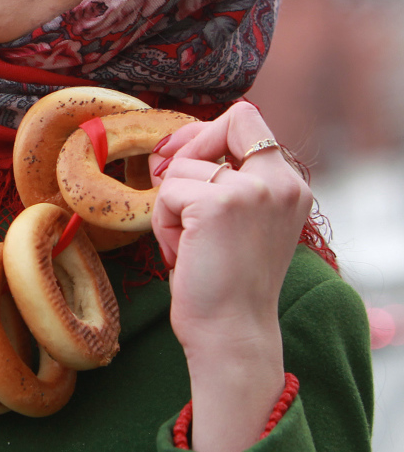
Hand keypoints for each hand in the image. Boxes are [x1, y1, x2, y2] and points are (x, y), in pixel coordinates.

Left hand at [150, 101, 310, 340]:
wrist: (232, 332)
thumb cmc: (226, 283)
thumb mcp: (236, 222)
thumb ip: (221, 181)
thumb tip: (168, 148)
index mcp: (290, 186)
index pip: (247, 119)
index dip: (206, 131)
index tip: (180, 157)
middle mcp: (280, 182)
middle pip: (220, 125)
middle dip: (183, 157)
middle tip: (174, 201)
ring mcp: (251, 190)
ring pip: (181, 168)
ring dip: (170, 207)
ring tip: (190, 246)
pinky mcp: (217, 204)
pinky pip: (166, 193)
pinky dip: (162, 224)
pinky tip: (183, 254)